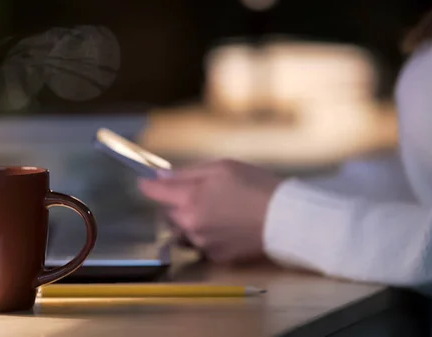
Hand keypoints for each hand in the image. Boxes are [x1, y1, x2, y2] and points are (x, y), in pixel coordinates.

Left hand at [138, 159, 281, 263]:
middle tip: (198, 193)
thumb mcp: (222, 167)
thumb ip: (188, 173)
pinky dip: (206, 235)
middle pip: (167, 214)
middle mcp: (190, 224)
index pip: (155, 192)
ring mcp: (202, 243)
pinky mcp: (216, 256)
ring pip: (183, 231)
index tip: (146, 181)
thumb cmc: (255, 185)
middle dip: (175, 204)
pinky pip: (201, 244)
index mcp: (189, 198)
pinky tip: (226, 226)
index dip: (148, 185)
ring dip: (190, 221)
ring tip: (214, 211)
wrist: (285, 218)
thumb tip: (161, 176)